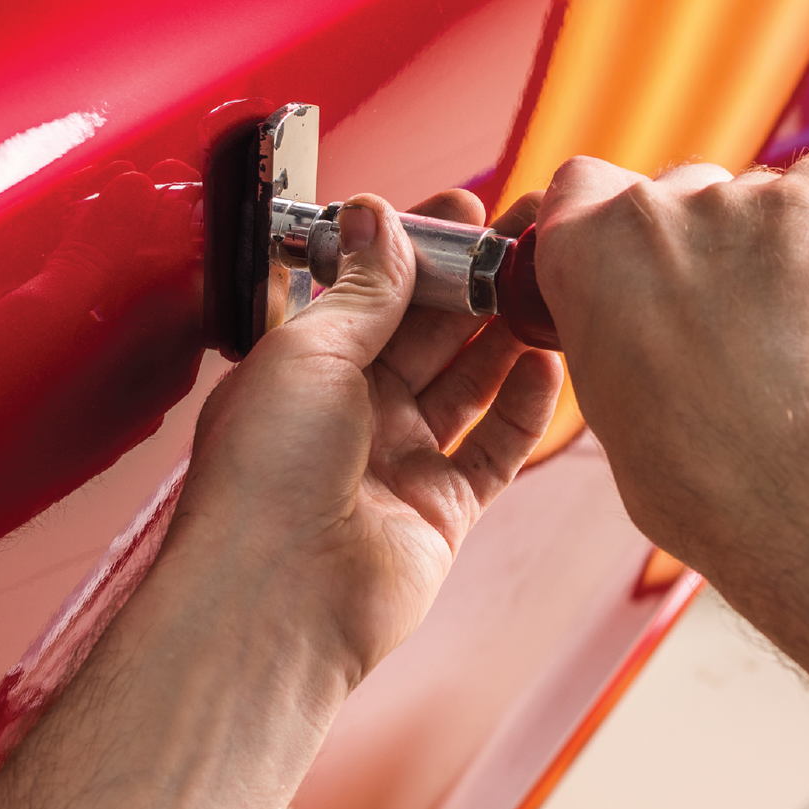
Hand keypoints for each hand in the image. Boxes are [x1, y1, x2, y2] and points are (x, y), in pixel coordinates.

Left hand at [176, 190, 562, 686]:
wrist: (275, 599)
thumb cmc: (262, 478)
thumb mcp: (310, 351)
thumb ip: (364, 288)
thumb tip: (379, 216)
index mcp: (304, 367)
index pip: (373, 291)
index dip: (419, 249)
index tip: (465, 209)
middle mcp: (351, 412)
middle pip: (427, 333)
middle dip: (474, 283)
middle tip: (525, 239)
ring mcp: (399, 460)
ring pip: (467, 384)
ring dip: (505, 336)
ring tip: (546, 289)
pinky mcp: (442, 509)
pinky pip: (493, 448)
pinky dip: (524, 408)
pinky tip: (545, 365)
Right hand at [532, 153, 808, 581]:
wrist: (783, 481)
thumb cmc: (695, 474)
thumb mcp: (608, 403)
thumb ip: (614, 341)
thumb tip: (645, 345)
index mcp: (578, 256)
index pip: (578, 188)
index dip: (611, 212)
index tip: (641, 252)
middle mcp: (644, 214)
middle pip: (677, 189)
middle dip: (704, 236)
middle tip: (735, 307)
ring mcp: (726, 204)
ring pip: (752, 192)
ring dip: (772, 237)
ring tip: (801, 316)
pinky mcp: (804, 209)